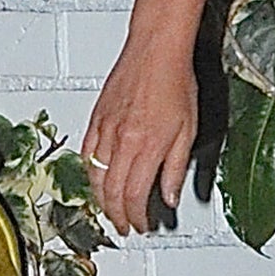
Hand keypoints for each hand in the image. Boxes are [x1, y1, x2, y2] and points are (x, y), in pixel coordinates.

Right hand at [83, 36, 197, 236]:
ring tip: (109, 209)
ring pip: (95, 176)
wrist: (155, 50)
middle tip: (124, 225)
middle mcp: (122, 142)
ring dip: (102, 198)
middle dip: (117, 215)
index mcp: (146, 147)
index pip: (134, 196)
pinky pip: (86, 153)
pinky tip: (96, 178)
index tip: (141, 225)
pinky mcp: (96, 118)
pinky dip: (90, 172)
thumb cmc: (175, 82)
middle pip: (111, 192)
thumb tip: (169, 196)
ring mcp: (105, 130)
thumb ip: (174, 168)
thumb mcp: (187, 130)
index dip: (136, 217)